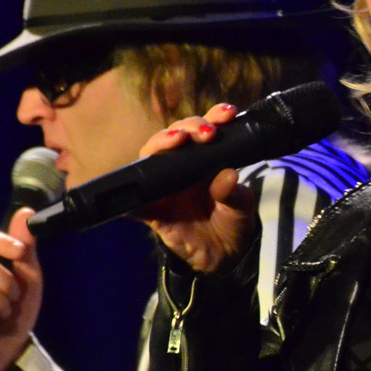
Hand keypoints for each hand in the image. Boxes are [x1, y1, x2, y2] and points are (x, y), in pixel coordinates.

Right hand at [135, 103, 257, 273]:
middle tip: (206, 133)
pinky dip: (129, 201)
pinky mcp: (153, 211)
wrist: (225, 256)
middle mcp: (183, 166)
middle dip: (189, 125)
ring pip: (152, 157)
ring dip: (161, 143)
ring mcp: (165, 186)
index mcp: (206, 158)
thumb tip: (228, 175)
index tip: (226, 115)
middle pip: (176, 134)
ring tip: (177, 140)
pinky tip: (130, 196)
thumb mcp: (241, 207)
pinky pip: (136, 205)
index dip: (214, 116)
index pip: (205, 128)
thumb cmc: (233, 222)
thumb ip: (234, 193)